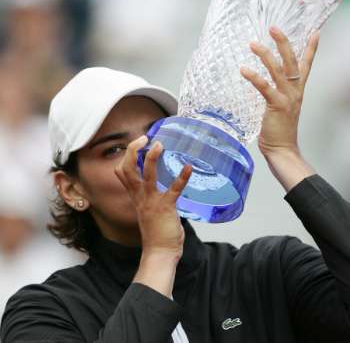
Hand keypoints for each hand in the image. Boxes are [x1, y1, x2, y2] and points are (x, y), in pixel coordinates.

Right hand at [115, 136, 191, 259]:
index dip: (127, 156)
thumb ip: (152, 198)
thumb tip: (164, 187)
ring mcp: (152, 201)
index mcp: (136, 196)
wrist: (159, 253)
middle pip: (127, 168)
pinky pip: (173, 189)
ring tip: (159, 144)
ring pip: (146, 175)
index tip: (138, 144)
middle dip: (132, 151)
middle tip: (144, 138)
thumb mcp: (148, 211)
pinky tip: (188, 168)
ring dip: (151, 158)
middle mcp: (140, 196)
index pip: (122, 172)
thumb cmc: (156, 234)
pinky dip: (181, 177)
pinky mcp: (166, 207)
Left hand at [240, 27, 319, 189]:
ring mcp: (287, 98)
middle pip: (292, 62)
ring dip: (265, 55)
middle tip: (274, 27)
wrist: (283, 150)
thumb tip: (264, 83)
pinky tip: (244, 69)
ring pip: (278, 71)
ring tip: (253, 44)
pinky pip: (265, 88)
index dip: (310, 49)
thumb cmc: (279, 130)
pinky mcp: (276, 106)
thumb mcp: (281, 107)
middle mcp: (295, 92)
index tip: (315, 33)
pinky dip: (254, 77)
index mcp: (297, 91)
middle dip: (283, 43)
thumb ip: (276, 94)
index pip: (306, 66)